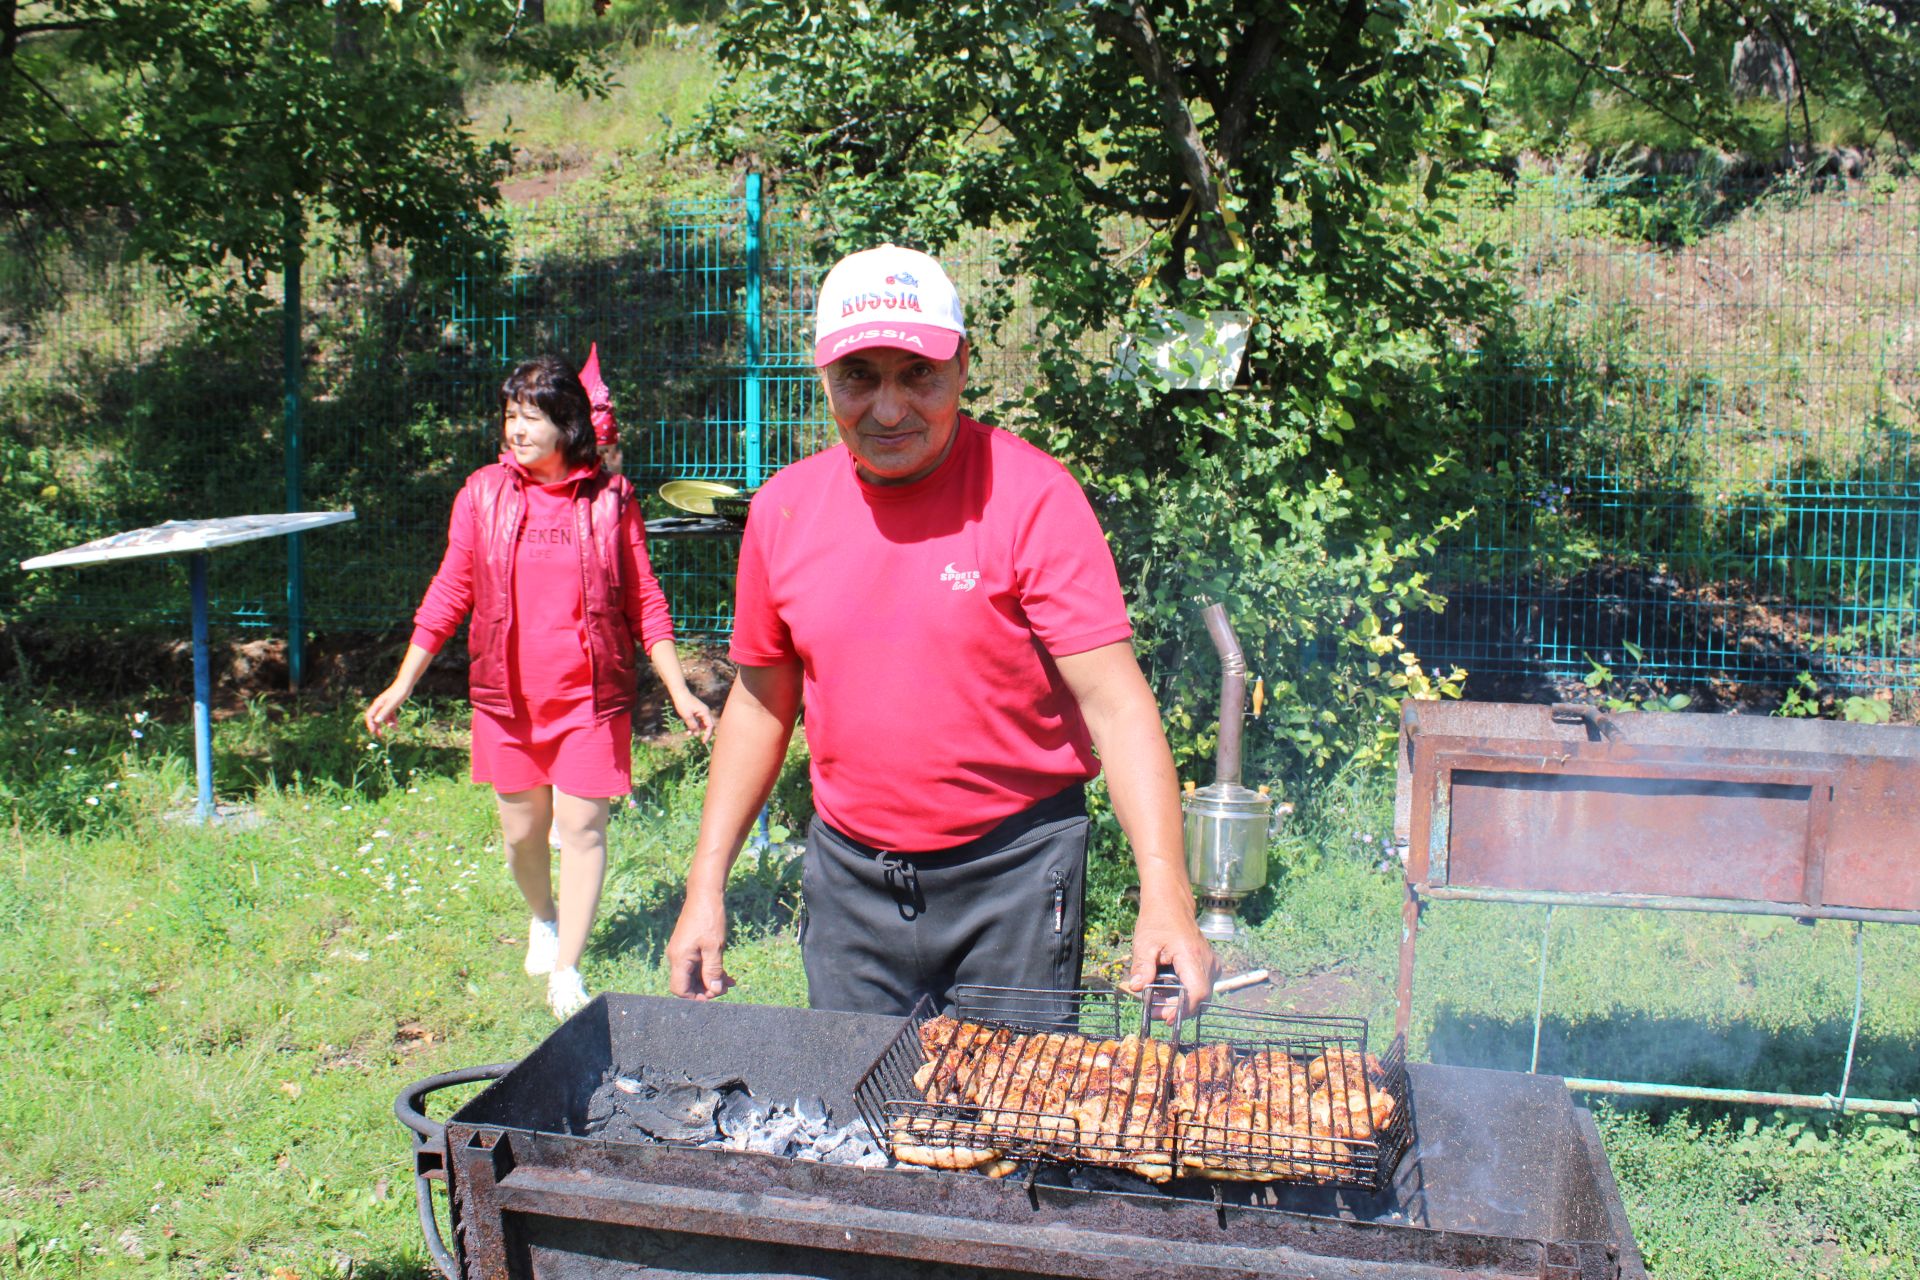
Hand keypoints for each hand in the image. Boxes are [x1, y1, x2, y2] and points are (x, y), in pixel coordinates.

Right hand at [363, 683, 409, 737]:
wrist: (406, 685)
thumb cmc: (399, 693)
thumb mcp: (392, 704)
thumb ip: (385, 712)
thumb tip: (376, 721)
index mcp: (377, 704)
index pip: (369, 716)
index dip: (370, 724)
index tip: (373, 732)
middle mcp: (380, 705)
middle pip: (375, 718)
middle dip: (377, 727)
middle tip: (380, 735)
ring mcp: (385, 705)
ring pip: (384, 717)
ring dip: (388, 724)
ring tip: (396, 729)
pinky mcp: (391, 705)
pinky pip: (390, 715)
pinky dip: (393, 720)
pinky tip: (397, 725)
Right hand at [665, 891, 734, 999]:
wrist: (705, 894)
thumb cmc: (709, 918)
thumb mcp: (714, 947)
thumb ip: (713, 970)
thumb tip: (714, 990)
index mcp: (679, 959)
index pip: (680, 989)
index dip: (695, 997)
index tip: (714, 995)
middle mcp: (677, 957)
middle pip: (687, 984)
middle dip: (706, 989)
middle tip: (725, 989)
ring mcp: (682, 951)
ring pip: (694, 975)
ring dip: (711, 980)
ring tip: (730, 983)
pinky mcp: (689, 947)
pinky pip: (697, 964)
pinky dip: (710, 970)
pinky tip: (726, 975)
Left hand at [671, 689, 715, 742]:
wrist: (679, 693)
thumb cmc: (683, 703)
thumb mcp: (687, 716)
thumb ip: (693, 726)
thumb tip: (697, 734)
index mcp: (705, 712)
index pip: (710, 726)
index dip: (707, 735)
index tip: (702, 741)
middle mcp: (705, 712)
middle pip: (708, 725)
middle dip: (704, 733)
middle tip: (700, 740)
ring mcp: (701, 711)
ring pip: (702, 724)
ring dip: (697, 730)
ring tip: (688, 733)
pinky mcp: (697, 711)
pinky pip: (698, 721)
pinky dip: (694, 726)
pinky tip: (688, 729)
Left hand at [1123, 909, 1217, 1023]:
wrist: (1171, 904)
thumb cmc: (1157, 921)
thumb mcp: (1144, 944)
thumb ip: (1142, 968)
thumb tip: (1136, 988)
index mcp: (1192, 956)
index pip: (1197, 994)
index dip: (1182, 1011)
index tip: (1165, 1018)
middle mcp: (1208, 962)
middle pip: (1199, 999)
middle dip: (1176, 1009)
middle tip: (1153, 1010)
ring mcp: (1211, 964)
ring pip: (1200, 995)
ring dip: (1179, 1002)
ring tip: (1155, 997)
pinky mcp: (1209, 966)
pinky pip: (1200, 986)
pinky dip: (1184, 993)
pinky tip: (1165, 988)